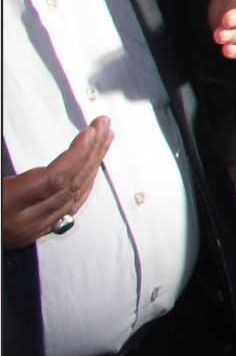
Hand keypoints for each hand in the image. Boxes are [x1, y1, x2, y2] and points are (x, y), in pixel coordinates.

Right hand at [1, 119, 111, 247]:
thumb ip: (7, 166)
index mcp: (7, 206)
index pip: (54, 179)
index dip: (77, 153)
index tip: (90, 131)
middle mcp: (24, 221)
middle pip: (70, 184)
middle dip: (92, 151)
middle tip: (104, 124)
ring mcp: (31, 228)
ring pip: (74, 195)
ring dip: (92, 163)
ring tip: (104, 137)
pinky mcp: (34, 231)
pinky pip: (69, 206)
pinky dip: (84, 182)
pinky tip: (92, 166)